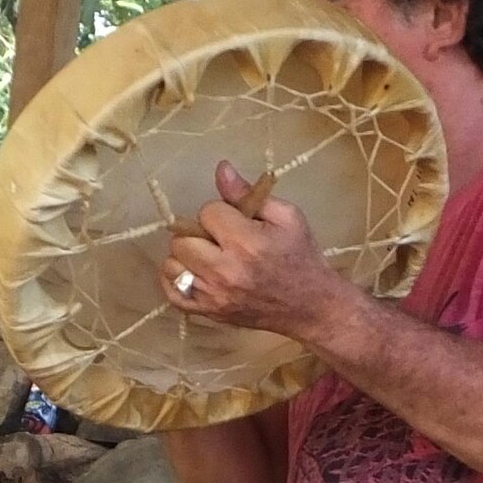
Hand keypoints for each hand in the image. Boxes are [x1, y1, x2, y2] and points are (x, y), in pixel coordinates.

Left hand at [160, 161, 353, 342]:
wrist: (310, 306)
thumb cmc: (300, 256)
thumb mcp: (286, 217)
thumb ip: (249, 194)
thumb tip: (221, 169)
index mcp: (246, 243)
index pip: (207, 213)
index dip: (220, 212)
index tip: (235, 221)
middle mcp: (225, 271)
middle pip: (183, 240)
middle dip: (199, 234)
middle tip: (219, 239)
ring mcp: (214, 296)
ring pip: (172, 266)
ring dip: (186, 257)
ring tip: (207, 257)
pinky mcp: (210, 313)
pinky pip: (173, 295)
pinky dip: (175, 281)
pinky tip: (191, 273)